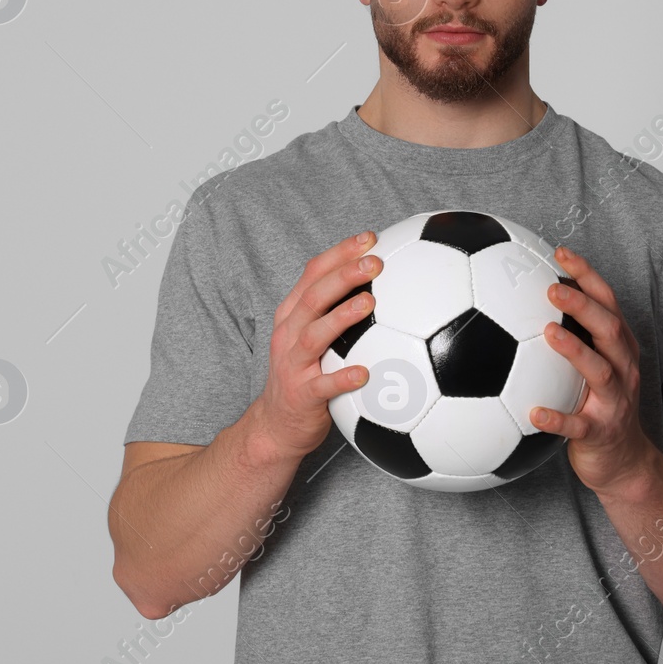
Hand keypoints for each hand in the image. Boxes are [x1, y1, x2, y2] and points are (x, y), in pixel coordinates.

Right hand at [251, 231, 381, 461]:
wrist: (277, 425)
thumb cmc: (305, 375)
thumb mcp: (314, 337)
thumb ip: (338, 312)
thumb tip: (385, 285)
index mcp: (292, 315)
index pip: (312, 274)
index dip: (339, 253)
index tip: (370, 238)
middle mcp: (288, 335)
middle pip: (312, 297)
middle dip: (343, 275)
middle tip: (375, 262)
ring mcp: (292, 364)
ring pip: (314, 335)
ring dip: (342, 317)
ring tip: (369, 303)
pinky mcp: (302, 395)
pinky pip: (323, 386)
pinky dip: (342, 378)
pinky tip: (365, 373)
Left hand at [529, 245, 660, 496]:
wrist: (623, 464)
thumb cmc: (597, 405)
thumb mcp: (590, 366)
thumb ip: (569, 335)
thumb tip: (521, 299)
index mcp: (618, 349)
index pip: (609, 303)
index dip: (588, 276)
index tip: (561, 253)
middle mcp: (622, 370)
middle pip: (610, 330)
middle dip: (584, 306)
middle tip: (552, 289)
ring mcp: (614, 402)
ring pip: (601, 372)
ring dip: (575, 351)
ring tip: (548, 333)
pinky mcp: (600, 433)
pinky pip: (577, 426)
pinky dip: (557, 419)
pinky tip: (533, 412)